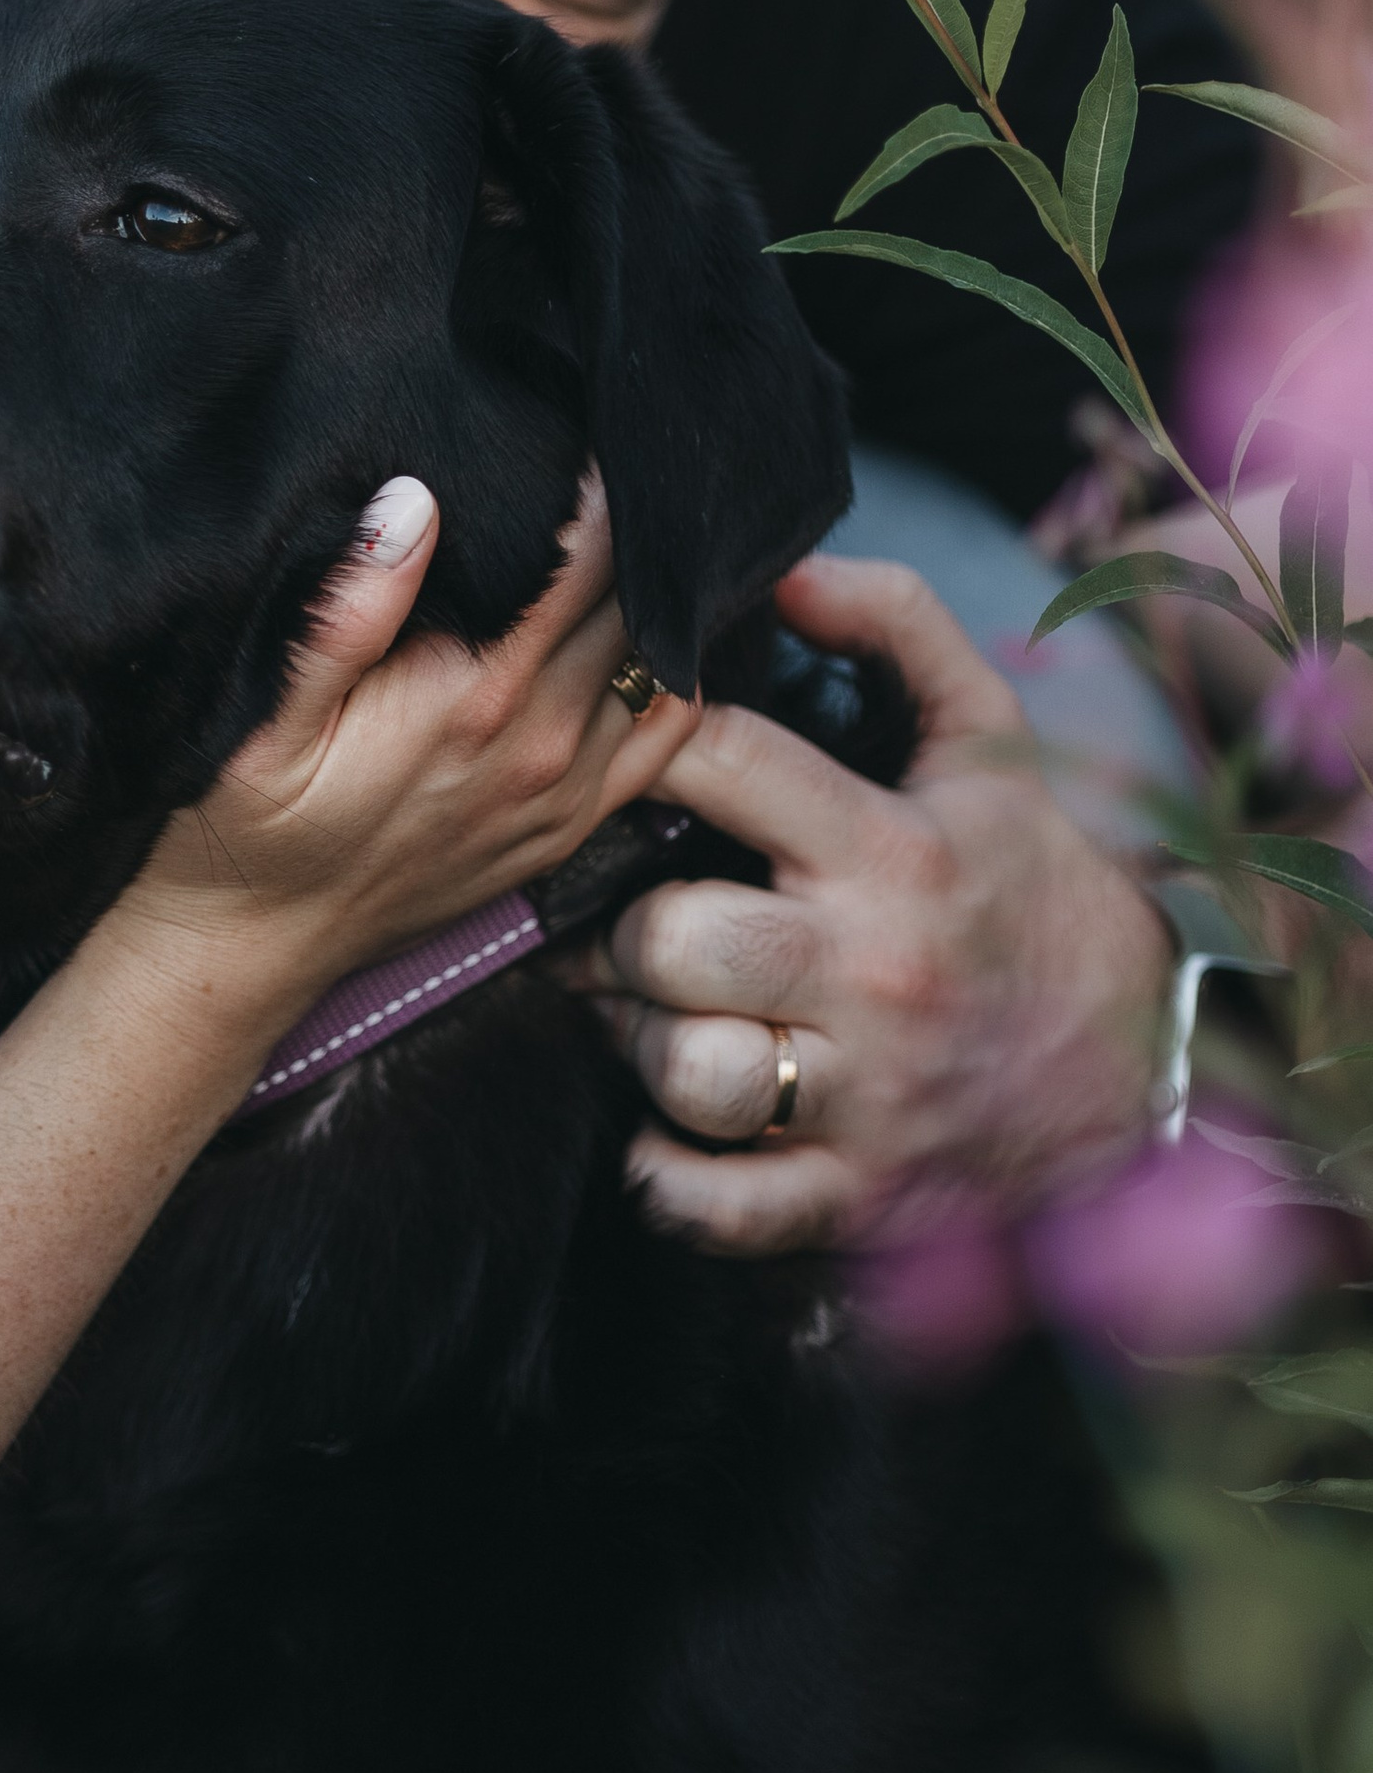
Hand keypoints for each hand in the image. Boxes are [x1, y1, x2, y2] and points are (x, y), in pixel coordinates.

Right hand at [122, 471, 699, 1009]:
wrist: (249, 950)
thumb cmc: (241, 825)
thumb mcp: (258, 716)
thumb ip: (343, 612)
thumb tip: (412, 502)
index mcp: (473, 696)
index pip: (583, 559)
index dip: (601, 484)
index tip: (595, 424)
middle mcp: (541, 744)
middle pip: (635, 603)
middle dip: (638, 528)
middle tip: (626, 458)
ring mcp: (565, 792)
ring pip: (660, 661)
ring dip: (656, 595)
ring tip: (637, 532)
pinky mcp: (568, 827)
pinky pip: (666, 735)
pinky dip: (670, 672)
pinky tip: (643, 628)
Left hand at [586, 555, 1172, 1253]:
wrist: (1150, 1065)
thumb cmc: (1034, 889)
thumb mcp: (991, 744)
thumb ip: (898, 627)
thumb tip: (783, 568)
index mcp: (894, 850)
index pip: (721, 761)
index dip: (644, 742)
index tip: (622, 756)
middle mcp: (875, 973)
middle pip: (672, 940)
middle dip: (626, 930)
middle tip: (635, 927)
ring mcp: (867, 1094)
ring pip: (683, 1069)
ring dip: (642, 1048)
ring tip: (661, 1021)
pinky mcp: (859, 1194)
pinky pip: (718, 1204)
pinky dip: (669, 1180)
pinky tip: (670, 1134)